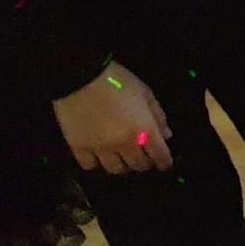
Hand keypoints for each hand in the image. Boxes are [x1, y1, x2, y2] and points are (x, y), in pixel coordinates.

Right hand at [52, 62, 173, 174]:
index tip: (164, 162)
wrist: (81, 76)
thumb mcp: (145, 93)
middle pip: (138, 165)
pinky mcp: (78, 147)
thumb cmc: (117, 80)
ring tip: (121, 156)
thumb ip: (158, 115)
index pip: (160, 155)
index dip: (164, 161)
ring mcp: (100, 148)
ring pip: (115, 169)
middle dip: (144, 162)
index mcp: (143, 129)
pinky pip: (90, 165)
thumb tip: (166, 135)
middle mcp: (124, 143)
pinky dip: (96, 163)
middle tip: (142, 156)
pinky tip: (98, 155)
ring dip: (122, 165)